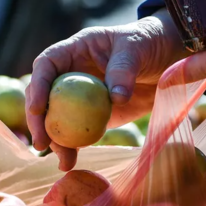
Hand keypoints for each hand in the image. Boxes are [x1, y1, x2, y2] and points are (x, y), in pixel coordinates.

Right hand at [27, 9, 187, 169]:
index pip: (46, 65)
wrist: (168, 59)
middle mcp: (71, 74)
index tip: (36, 108)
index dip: (37, 86)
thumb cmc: (148, 42)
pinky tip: (70, 162)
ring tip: (63, 161)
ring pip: (58, 119)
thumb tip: (115, 97)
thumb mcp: (136, 48)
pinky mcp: (94, 115)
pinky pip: (78, 131)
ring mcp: (81, 97)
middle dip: (39, 121)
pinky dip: (74, 147)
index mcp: (74, 50)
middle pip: (45, 97)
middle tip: (42, 143)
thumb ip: (124, 70)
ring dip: (56, 141)